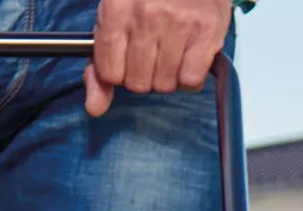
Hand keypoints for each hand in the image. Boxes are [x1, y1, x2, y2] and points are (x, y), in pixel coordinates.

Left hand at [87, 0, 229, 116]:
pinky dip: (190, 76)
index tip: (129, 53)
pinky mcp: (206, 30)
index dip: (119, 71)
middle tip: (155, 47)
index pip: (110, 73)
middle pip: (139, 83)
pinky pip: (191, 80)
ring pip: (165, 84)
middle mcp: (146, 15)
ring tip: (173, 47)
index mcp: (117, 9)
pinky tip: (189, 54)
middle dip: (145, 73)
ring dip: (168, 74)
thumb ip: (100, 65)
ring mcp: (178, 22)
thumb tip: (95, 108)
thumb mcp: (115, 18)